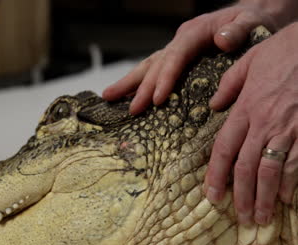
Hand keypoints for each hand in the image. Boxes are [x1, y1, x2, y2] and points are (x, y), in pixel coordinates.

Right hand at [102, 3, 276, 113]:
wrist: (252, 17)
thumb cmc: (253, 21)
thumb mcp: (252, 20)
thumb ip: (239, 29)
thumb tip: (222, 40)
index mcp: (195, 32)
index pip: (176, 56)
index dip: (165, 77)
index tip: (158, 99)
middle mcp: (180, 41)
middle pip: (156, 64)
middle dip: (142, 88)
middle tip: (131, 109)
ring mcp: (176, 51)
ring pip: (149, 66)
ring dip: (129, 83)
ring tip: (108, 97)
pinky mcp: (177, 61)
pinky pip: (155, 71)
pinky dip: (140, 84)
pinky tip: (127, 96)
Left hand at [205, 22, 297, 224]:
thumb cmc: (284, 50)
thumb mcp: (249, 61)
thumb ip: (228, 84)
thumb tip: (214, 104)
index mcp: (245, 109)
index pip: (223, 149)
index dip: (215, 175)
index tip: (212, 195)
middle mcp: (263, 124)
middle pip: (246, 167)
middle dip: (242, 196)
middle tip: (240, 217)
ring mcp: (289, 129)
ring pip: (271, 171)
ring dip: (265, 197)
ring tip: (261, 217)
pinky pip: (297, 163)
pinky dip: (291, 183)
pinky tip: (287, 199)